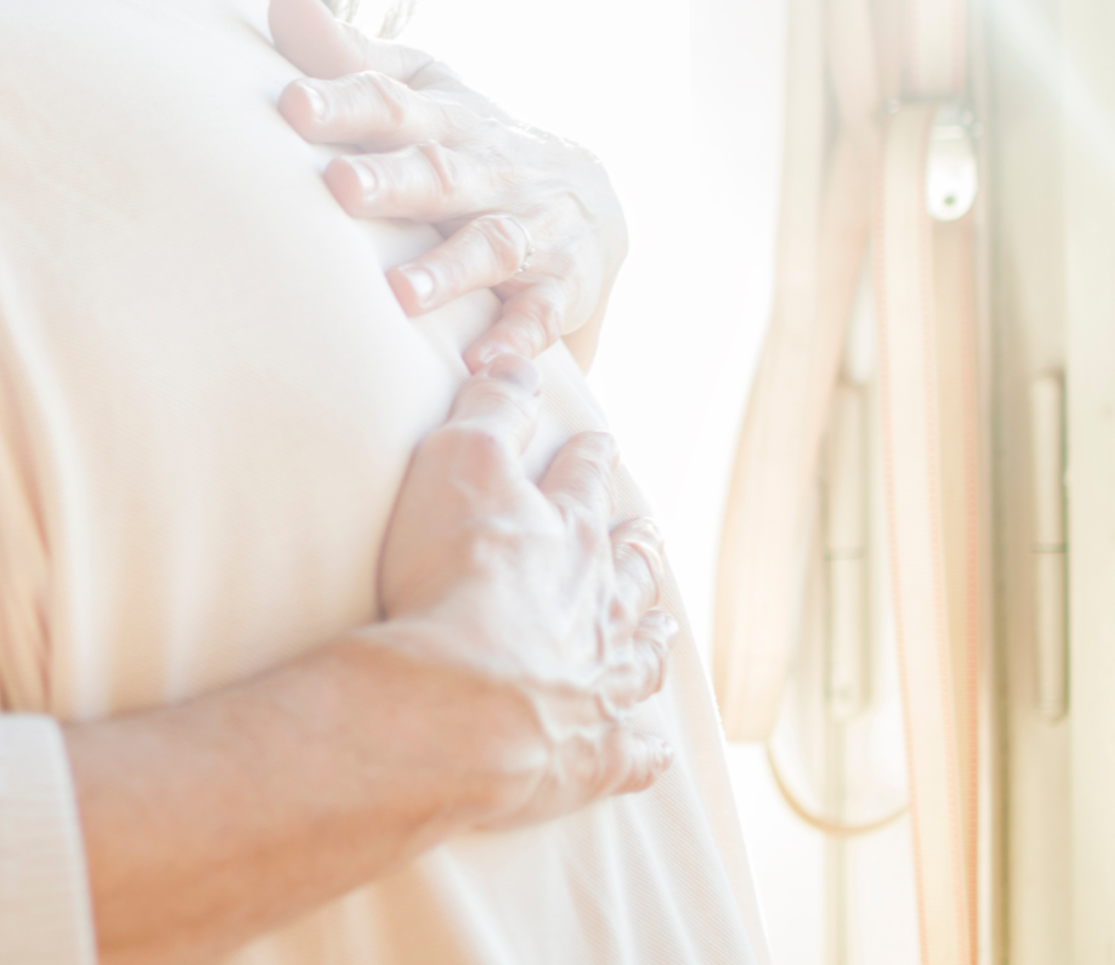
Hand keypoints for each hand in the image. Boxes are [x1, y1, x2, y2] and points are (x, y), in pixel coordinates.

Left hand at [268, 0, 627, 367]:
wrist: (586, 195)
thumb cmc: (465, 139)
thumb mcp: (420, 90)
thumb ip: (350, 59)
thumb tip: (281, 1)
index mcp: (446, 117)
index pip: (390, 102)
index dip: (344, 101)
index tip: (292, 104)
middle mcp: (493, 165)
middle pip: (440, 170)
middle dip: (392, 181)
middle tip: (340, 187)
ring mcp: (534, 224)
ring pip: (491, 245)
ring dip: (449, 270)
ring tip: (400, 295)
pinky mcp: (564, 285)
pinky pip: (544, 314)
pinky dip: (518, 339)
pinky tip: (483, 364)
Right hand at [363, 356, 675, 829]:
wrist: (461, 700)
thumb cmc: (455, 577)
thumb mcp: (460, 464)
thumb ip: (491, 410)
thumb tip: (518, 360)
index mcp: (569, 531)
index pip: (582, 482)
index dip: (587, 459)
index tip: (600, 443)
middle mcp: (601, 604)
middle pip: (627, 567)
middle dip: (633, 546)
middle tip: (645, 532)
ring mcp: (605, 682)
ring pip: (641, 652)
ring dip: (648, 636)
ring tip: (659, 625)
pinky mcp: (596, 753)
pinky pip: (635, 751)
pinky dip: (645, 747)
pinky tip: (654, 747)